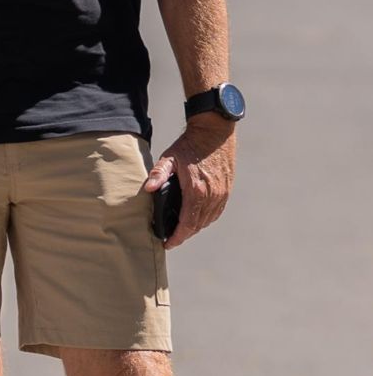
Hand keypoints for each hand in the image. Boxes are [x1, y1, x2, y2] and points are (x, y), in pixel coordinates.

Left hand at [143, 118, 236, 249]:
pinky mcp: (227, 190)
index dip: (177, 237)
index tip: (168, 244)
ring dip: (195, 228)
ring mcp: (221, 194)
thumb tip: (148, 188)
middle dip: (184, 235)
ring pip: (208, 220)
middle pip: (197, 225)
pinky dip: (206, 219)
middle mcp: (212, 196)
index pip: (187, 224)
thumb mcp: (170, 157)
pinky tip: (197, 218)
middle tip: (172, 239)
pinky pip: (216, 212)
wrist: (215, 131)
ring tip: (182, 230)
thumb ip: (158, 174)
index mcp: (197, 191)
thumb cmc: (190, 144)